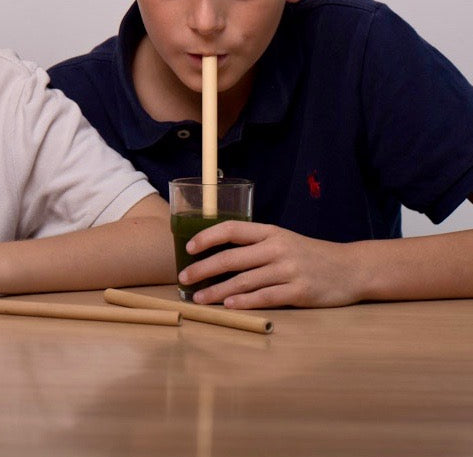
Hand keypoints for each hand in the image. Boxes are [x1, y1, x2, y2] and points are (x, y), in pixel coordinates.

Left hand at [179, 220, 361, 308]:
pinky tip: (228, 306)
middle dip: (203, 268)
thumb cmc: (310, 255)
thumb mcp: (283, 240)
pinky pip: (265, 297)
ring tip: (199, 298)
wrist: (351, 269)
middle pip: (231, 257)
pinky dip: (244, 302)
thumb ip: (256, 245)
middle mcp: (277, 248)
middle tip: (184, 278)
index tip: (188, 248)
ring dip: (217, 291)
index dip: (207, 237)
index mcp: (271, 232)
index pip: (231, 229)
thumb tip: (217, 254)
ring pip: (244, 281)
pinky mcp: (299, 292)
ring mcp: (288, 270)